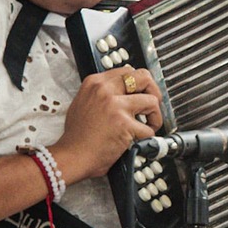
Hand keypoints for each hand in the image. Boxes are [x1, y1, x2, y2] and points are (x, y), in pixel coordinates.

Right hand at [49, 66, 161, 184]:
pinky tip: (139, 140)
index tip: (142, 94)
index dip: (139, 84)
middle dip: (154, 91)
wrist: (72, 156)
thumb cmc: (77, 136)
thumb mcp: (84, 103)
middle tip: (152, 106)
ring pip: (152, 101)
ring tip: (148, 125)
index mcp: (95, 83)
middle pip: (143, 77)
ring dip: (155, 116)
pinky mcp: (124, 124)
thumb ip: (103, 94)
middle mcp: (105, 90)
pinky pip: (149, 128)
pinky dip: (148, 136)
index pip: (128, 71)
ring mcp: (115, 106)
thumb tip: (125, 92)